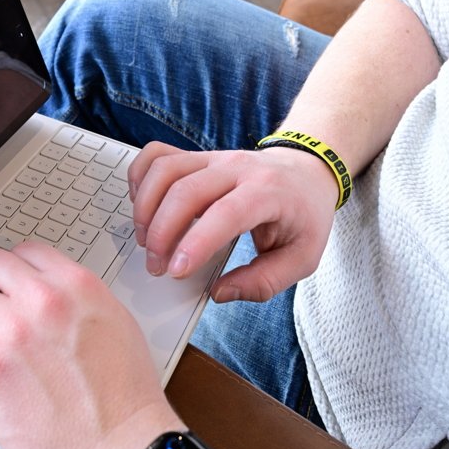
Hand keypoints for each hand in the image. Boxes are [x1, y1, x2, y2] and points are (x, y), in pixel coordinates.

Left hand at [0, 242, 184, 448]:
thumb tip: (49, 294)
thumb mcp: (115, 324)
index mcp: (77, 286)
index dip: (12, 268)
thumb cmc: (124, 399)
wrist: (121, 448)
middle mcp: (43, 301)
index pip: (26, 250)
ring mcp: (12, 333)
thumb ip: (77, 301)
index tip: (6, 282)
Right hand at [129, 142, 337, 302]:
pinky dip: (140, 178)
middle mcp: (237, 168)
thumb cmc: (304, 215)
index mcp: (268, 192)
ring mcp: (213, 157)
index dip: (195, 242)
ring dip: (145, 207)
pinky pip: (157, 155)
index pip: (225, 213)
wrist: (308, 171)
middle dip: (161, 232)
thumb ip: (264, 282)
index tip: (175, 271)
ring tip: (146, 241)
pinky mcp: (196, 156)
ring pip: (165, 169)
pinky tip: (143, 206)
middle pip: (185, 190)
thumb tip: (220, 293)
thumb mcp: (302, 258)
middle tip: (157, 267)